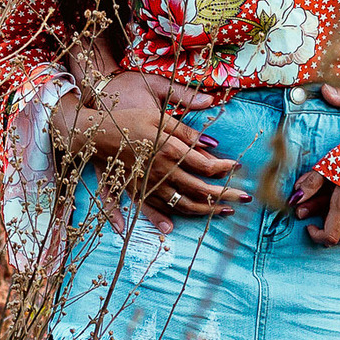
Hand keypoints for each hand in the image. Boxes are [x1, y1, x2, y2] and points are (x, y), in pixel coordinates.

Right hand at [52, 78, 248, 235]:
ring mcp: (148, 182)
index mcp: (170, 148)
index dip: (226, 168)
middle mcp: (161, 170)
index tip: (239, 167)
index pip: (206, 165)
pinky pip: (151, 210)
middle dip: (225, 195)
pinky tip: (171, 228)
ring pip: (181, 204)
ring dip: (205, 211)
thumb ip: (186, 127)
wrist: (95, 129)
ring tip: (222, 212)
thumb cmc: (128, 115)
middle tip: (243, 199)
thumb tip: (211, 142)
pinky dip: (162, 220)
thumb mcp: (158, 111)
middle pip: (199, 190)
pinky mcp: (134, 188)